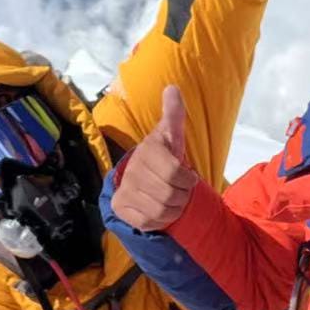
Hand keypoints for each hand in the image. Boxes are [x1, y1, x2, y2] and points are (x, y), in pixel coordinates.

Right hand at [109, 85, 197, 231]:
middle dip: (182, 196)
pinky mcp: (120, 208)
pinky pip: (148, 222)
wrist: (142, 179)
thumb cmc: (163, 157)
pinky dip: (161, 220)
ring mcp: (124, 190)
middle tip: (181, 191)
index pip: (174, 172)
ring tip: (173, 200)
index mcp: (147, 150)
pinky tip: (161, 210)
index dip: (187, 179)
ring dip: (174, 209)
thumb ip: (174, 114)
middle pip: (169, 194)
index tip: (189, 177)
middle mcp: (131, 169)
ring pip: (160, 210)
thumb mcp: (171, 135)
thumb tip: (172, 87)